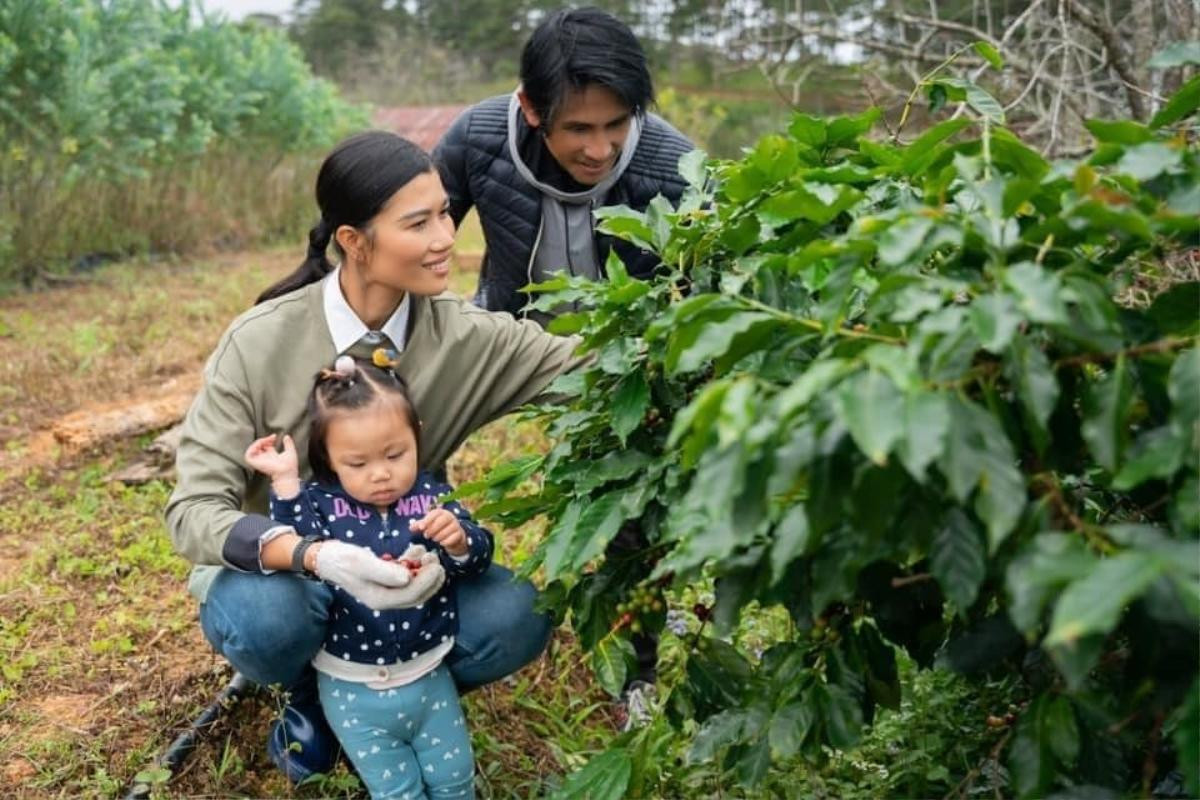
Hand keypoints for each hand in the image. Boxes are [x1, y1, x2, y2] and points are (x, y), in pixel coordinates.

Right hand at [244, 434, 299, 495]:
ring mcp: (260, 461)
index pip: (265, 446)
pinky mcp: (255, 463)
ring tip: (264, 441)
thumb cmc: (290, 465)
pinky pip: (248, 456)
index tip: (274, 436)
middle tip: (271, 438)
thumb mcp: (290, 451)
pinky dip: (251, 449)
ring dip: (256, 443)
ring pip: (251, 450)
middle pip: (258, 447)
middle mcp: (265, 459)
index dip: (267, 439)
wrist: (286, 471)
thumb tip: (287, 436)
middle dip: (263, 440)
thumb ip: (288, 443)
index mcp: (272, 456)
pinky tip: (259, 445)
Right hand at [313, 540, 444, 609]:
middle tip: (436, 560)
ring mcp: (386, 590)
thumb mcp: (363, 563)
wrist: (327, 557)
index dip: (427, 581)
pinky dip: (414, 564)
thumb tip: (407, 578)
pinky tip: (416, 551)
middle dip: (430, 578)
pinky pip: (406, 576)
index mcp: (380, 599)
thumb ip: (385, 572)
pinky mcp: (386, 580)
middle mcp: (385, 598)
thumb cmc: (343, 559)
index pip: (411, 595)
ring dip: (424, 571)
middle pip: (416, 594)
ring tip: (427, 553)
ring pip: (414, 585)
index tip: (436, 565)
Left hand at [409, 508, 467, 555]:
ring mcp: (456, 525)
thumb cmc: (438, 528)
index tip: (421, 528)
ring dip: (438, 536)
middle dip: (432, 529)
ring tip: (434, 538)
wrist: (453, 536)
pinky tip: (442, 543)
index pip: (435, 513)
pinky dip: (445, 542)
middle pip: (442, 521)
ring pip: (447, 530)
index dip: (427, 520)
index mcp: (441, 512)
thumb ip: (419, 525)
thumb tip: (411, 528)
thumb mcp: (428, 525)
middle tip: (426, 536)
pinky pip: (453, 538)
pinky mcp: (459, 534)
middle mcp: (450, 517)